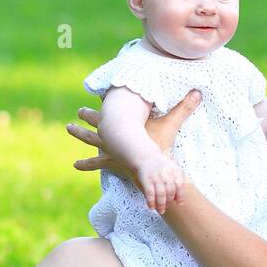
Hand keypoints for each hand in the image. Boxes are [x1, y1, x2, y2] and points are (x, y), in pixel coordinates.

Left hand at [67, 88, 203, 185]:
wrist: (154, 174)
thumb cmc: (161, 149)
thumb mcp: (172, 126)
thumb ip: (184, 108)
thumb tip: (199, 92)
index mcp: (126, 125)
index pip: (114, 108)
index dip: (107, 100)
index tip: (100, 92)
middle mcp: (114, 136)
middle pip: (98, 122)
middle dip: (89, 115)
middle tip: (78, 110)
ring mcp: (110, 150)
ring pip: (92, 140)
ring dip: (80, 134)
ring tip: (68, 128)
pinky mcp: (110, 163)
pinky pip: (95, 163)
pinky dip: (86, 164)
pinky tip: (76, 164)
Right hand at [136, 155, 186, 213]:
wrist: (146, 157)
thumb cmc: (161, 167)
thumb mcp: (172, 170)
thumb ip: (176, 183)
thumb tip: (179, 201)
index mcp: (175, 170)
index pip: (179, 185)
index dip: (180, 196)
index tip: (179, 204)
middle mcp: (166, 172)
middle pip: (170, 191)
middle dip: (169, 201)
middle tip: (167, 207)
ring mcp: (156, 176)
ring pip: (161, 193)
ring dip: (161, 204)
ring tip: (161, 210)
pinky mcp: (146, 179)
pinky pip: (150, 193)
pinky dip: (151, 201)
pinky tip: (151, 207)